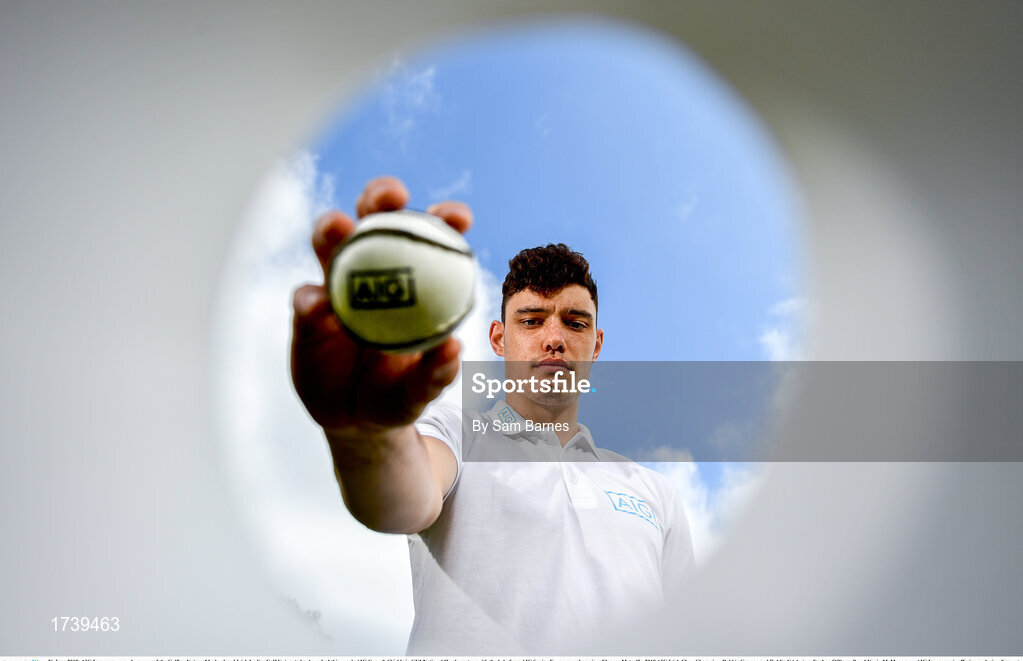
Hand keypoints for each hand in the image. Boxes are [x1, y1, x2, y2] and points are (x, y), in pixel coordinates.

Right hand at [290, 176, 473, 434]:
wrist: (358, 420)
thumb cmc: (399, 393)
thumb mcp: (421, 388)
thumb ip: (436, 372)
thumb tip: (453, 348)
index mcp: (411, 279)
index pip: (428, 238)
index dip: (443, 219)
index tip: (459, 217)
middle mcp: (372, 271)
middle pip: (373, 220)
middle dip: (381, 196)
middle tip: (393, 196)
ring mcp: (335, 288)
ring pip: (329, 244)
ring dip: (332, 228)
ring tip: (339, 227)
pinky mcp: (306, 313)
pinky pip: (305, 299)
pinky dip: (311, 299)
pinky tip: (319, 306)